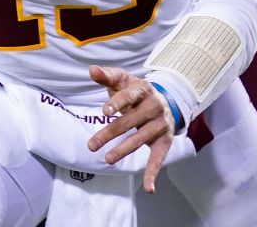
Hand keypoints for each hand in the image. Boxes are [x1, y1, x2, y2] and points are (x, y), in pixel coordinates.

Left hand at [85, 65, 174, 193]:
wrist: (165, 100)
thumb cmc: (134, 91)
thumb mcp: (122, 80)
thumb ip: (106, 76)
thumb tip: (91, 70)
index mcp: (143, 89)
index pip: (129, 95)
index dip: (117, 103)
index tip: (104, 112)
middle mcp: (154, 107)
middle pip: (129, 121)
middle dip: (109, 133)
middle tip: (91, 145)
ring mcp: (160, 125)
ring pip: (140, 139)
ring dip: (124, 150)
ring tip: (107, 159)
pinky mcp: (164, 141)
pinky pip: (158, 158)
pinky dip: (153, 173)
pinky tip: (148, 188)